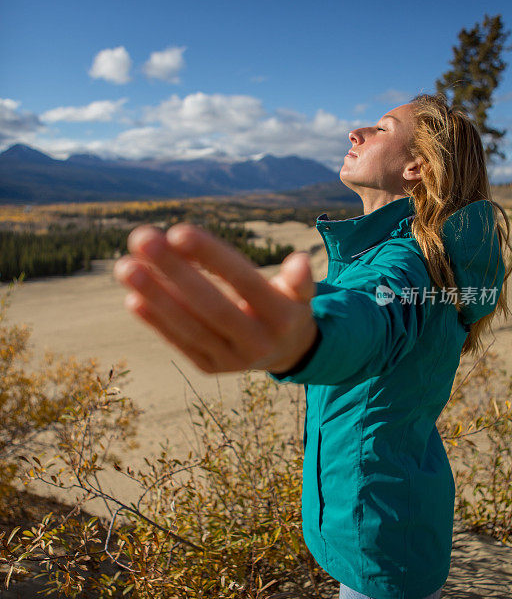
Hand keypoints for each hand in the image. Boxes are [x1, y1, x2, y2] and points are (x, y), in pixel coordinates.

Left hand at [113, 223, 317, 374]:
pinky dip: (156, 322)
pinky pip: (180, 343)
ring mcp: (232, 360)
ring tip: (125, 267)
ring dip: (155, 296)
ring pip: (190, 327)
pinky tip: (131, 298)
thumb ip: (299, 279)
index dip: (212, 257)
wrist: (285, 352)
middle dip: (174, 272)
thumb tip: (299, 262)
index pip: (244, 282)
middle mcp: (258, 342)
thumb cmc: (284, 305)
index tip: (177, 231)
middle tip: (141, 238)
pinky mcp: (210, 368)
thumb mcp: (300, 293)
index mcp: (283, 317)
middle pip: (211, 306)